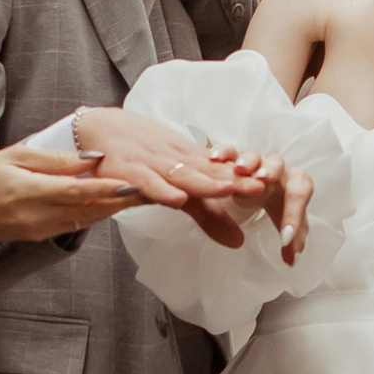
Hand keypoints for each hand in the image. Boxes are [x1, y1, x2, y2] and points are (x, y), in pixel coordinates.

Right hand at [0, 144, 145, 243]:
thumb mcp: (15, 156)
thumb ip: (55, 160)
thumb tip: (93, 158)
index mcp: (29, 190)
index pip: (77, 191)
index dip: (107, 188)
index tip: (134, 184)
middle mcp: (38, 215)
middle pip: (89, 209)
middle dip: (122, 201)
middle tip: (154, 192)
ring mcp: (40, 229)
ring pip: (87, 219)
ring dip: (115, 209)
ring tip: (144, 197)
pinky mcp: (40, 236)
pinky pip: (75, 224)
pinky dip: (96, 214)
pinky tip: (114, 204)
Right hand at [71, 107, 265, 249]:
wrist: (98, 130)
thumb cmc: (143, 159)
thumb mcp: (178, 187)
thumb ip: (207, 216)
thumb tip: (240, 243)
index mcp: (191, 163)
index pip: (223, 173)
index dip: (247, 180)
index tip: (275, 185)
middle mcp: (176, 161)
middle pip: (209, 172)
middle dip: (235, 179)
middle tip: (263, 186)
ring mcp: (152, 165)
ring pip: (183, 174)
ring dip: (204, 182)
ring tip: (228, 190)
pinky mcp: (128, 172)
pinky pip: (146, 183)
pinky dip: (160, 189)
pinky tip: (175, 198)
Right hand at [214, 149, 315, 265]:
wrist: (259, 183)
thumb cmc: (275, 201)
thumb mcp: (283, 219)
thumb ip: (291, 239)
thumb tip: (292, 260)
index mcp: (294, 183)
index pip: (300, 195)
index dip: (294, 215)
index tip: (285, 239)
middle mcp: (276, 169)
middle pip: (278, 165)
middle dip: (271, 172)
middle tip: (264, 181)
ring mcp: (254, 161)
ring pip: (253, 156)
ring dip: (247, 161)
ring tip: (240, 169)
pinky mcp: (234, 157)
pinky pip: (229, 151)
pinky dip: (223, 152)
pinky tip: (215, 158)